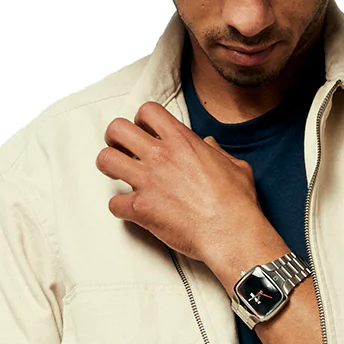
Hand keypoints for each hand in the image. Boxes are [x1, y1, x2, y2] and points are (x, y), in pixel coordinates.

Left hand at [96, 102, 263, 261]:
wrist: (231, 232)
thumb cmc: (237, 202)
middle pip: (117, 129)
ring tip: (118, 174)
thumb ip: (218, 151)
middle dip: (115, 138)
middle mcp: (160, 156)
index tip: (144, 131)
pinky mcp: (141, 208)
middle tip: (121, 148)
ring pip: (106, 160)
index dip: (141, 120)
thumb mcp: (235, 166)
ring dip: (109, 166)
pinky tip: (131, 210)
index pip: (148, 111)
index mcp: (182, 141)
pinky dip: (120, 207)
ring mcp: (148, 181)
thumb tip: (210, 145)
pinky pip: (114, 204)